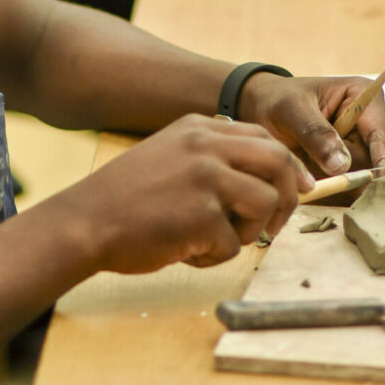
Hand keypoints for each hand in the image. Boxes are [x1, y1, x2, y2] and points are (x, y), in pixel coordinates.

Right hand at [63, 115, 312, 273]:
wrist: (86, 220)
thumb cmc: (127, 198)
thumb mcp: (170, 154)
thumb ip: (210, 156)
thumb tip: (264, 179)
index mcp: (199, 127)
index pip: (264, 138)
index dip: (288, 166)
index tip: (299, 188)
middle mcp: (206, 145)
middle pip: (278, 162)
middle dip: (288, 197)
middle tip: (277, 225)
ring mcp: (206, 177)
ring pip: (265, 202)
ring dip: (249, 231)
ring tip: (215, 241)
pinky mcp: (202, 215)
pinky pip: (233, 244)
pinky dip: (213, 257)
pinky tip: (185, 252)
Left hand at [239, 73, 384, 178]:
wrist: (265, 110)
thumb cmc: (280, 100)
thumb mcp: (291, 110)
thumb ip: (315, 133)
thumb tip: (342, 165)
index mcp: (365, 96)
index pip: (383, 133)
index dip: (383, 160)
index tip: (377, 184)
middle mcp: (373, 122)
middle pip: (376, 161)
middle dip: (348, 172)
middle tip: (313, 166)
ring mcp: (366, 146)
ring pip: (364, 178)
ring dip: (336, 181)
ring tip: (306, 163)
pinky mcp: (355, 166)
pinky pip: (351, 188)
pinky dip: (332, 189)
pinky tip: (312, 176)